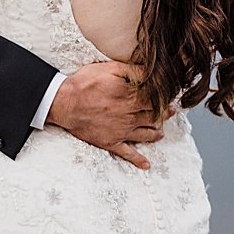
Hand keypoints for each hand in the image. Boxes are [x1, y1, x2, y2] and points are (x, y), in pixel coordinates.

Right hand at [46, 61, 167, 168]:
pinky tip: (146, 165)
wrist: (63, 103)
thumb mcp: (108, 69)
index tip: (169, 96)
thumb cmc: (83, 84)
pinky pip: (127, 154)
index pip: (156, 99)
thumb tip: (151, 72)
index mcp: (131, 98)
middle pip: (153, 116)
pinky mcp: (111, 142)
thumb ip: (132, 70)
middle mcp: (130, 116)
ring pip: (146, 134)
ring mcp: (122, 131)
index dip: (164, 97)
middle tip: (170, 111)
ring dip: (156, 133)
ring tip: (160, 132)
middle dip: (164, 114)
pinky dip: (138, 160)